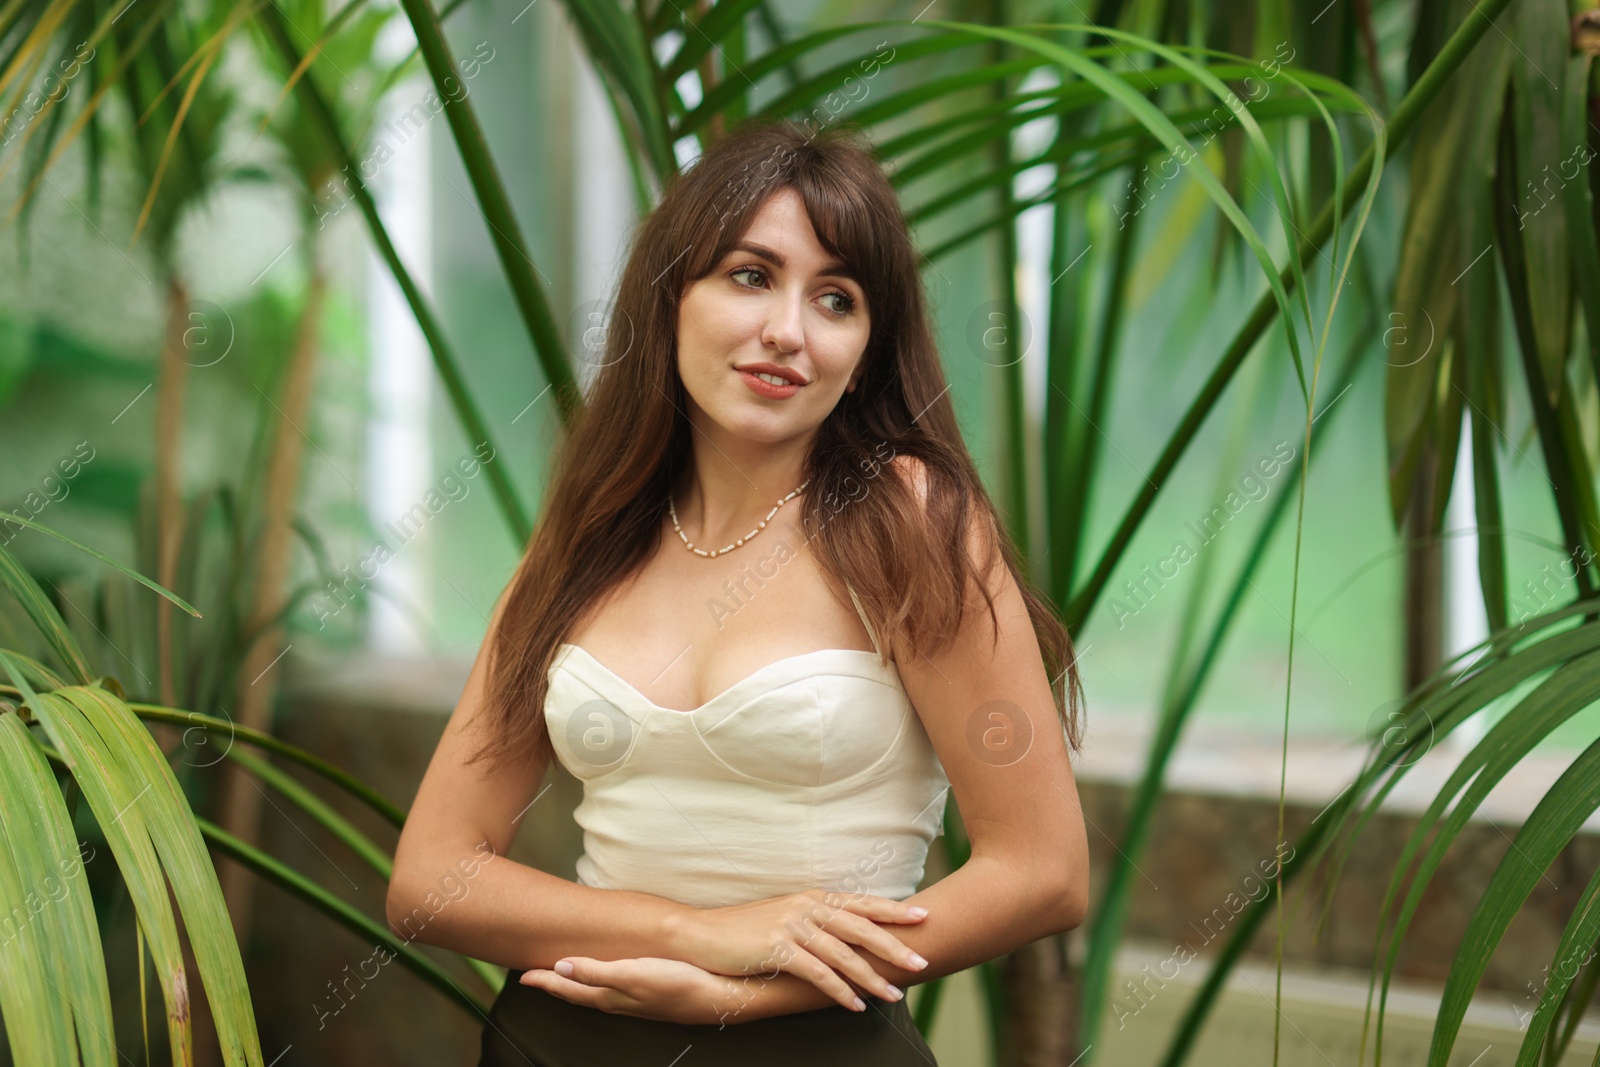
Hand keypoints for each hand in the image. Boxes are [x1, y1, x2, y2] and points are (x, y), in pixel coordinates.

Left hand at [519, 956, 746, 1025]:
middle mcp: (618, 999)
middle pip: (578, 992)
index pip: (568, 989)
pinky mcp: (650, 992)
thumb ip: (595, 972)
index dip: (544, 981)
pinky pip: (612, 988)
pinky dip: (598, 982)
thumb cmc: (678, 983)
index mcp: (610, 995)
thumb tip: (560, 968)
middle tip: (535, 976)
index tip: (522, 976)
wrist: (719, 996)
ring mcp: (635, 998)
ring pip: (594, 992)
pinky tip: (605, 975)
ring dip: (575, 984)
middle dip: (555, 985)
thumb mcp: (632, 975)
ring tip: (562, 975)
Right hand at [665, 888, 928, 1010]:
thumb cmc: (744, 930)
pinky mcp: (778, 948)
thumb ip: (814, 922)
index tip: (922, 916)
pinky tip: (855, 1005)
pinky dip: (839, 991)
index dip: (892, 910)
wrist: (701, 934)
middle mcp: (806, 908)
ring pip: (844, 954)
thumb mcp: (784, 917)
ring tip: (893, 994)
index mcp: (812, 898)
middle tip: (922, 960)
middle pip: (861, 927)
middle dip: (894, 945)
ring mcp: (792, 926)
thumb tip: (845, 934)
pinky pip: (818, 974)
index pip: (861, 903)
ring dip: (871, 977)